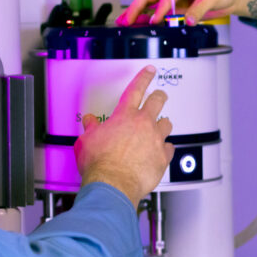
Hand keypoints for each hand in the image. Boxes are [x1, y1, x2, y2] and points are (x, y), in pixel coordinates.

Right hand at [73, 66, 174, 207]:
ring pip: (167, 124)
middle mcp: (143, 125)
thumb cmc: (100, 164)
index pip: (136, 89)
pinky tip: (163, 150)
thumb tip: (90, 122)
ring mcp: (155, 140)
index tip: (149, 72)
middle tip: (159, 95)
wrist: (113, 184)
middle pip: (157, 101)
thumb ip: (91, 128)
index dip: (144, 77)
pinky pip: (170, 148)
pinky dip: (166, 148)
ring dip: (163, 124)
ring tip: (161, 126)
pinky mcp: (162, 157)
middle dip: (159, 96)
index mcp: (124, 116)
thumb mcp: (86, 141)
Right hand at [116, 0, 256, 26]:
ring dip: (139, 15)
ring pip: (153, 7)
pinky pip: (164, 17)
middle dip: (136, 9)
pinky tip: (142, 26)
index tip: (156, 20)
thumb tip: (186, 20)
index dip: (160, 9)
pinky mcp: (181, 11)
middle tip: (125, 19)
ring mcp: (177, 1)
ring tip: (125, 23)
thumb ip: (198, 9)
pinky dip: (152, 21)